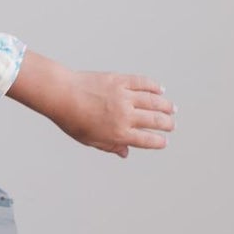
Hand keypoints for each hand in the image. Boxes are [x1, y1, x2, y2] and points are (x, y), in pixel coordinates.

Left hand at [6, 52, 174, 157]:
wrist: (61, 94)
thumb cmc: (71, 119)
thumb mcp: (89, 139)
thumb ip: (110, 146)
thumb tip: (125, 153)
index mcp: (118, 133)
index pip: (147, 140)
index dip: (159, 142)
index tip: (164, 142)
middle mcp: (125, 115)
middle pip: (155, 121)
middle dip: (167, 124)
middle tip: (171, 125)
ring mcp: (123, 96)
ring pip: (153, 101)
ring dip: (166, 106)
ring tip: (172, 109)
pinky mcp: (120, 80)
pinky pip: (142, 83)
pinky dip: (154, 86)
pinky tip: (160, 90)